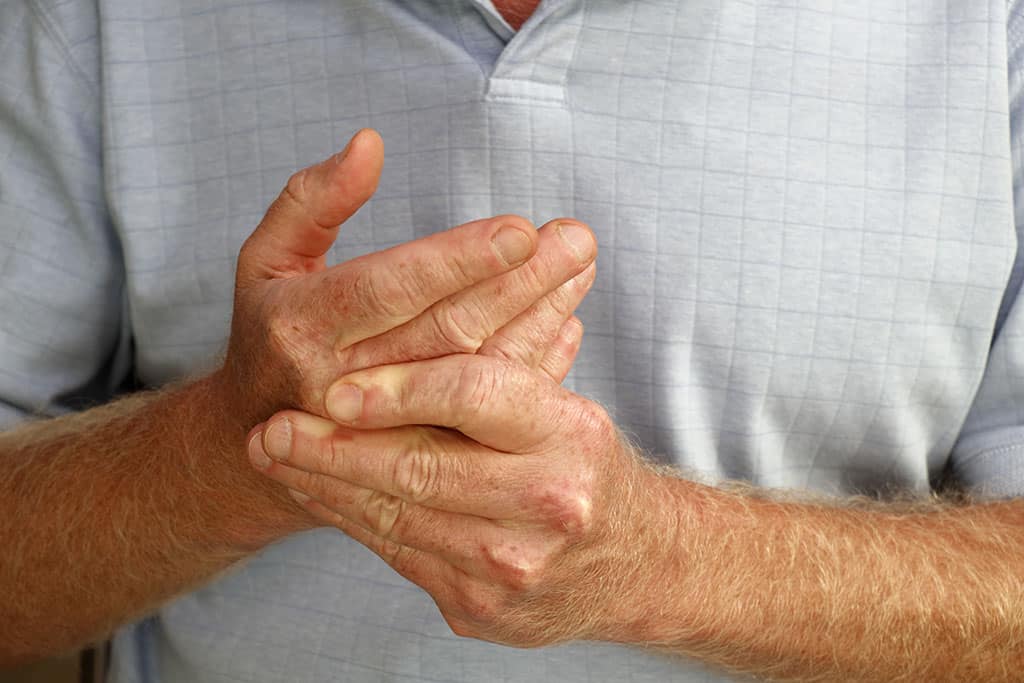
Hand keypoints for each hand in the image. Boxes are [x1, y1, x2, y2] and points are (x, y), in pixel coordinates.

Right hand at [219, 128, 596, 423]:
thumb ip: (311, 201)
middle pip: (446, 329)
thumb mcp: (264, 261)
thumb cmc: (269, 333)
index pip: (388, 289)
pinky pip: (484, 412)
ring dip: (537, 319)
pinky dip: (530, 366)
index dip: (456, 260)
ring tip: (581, 270)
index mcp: (303, 326)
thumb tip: (369, 143)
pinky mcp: (415, 450)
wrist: (260, 446)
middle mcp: (343, 384)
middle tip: (576, 239)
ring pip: (476, 372)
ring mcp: (383, 429)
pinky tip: (567, 323)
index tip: (521, 229)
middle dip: (519, 282)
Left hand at [247, 354, 668, 646]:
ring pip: (398, 516)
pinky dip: (351, 520)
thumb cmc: (581, 463)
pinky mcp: (484, 607)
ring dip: (326, 484)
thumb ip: (503, 362)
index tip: (337, 387)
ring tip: (275, 454)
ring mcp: (514, 563)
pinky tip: (317, 492)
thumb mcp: (562, 405)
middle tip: (271, 428)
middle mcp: (550, 501)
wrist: (634, 560)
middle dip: (334, 448)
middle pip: (421, 467)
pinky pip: (399, 555)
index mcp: (571, 432)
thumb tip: (434, 286)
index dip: (398, 389)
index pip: (473, 394)